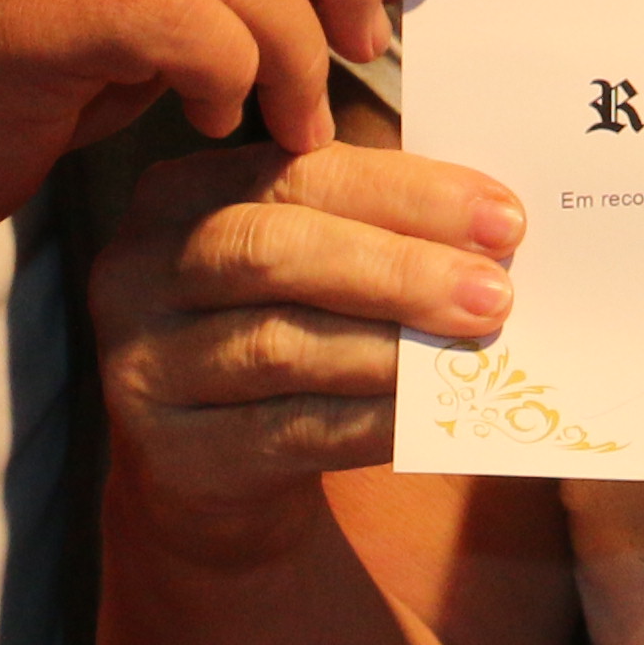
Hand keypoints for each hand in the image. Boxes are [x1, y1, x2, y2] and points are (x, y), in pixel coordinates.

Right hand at [96, 134, 523, 569]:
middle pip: (275, 250)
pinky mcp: (170, 455)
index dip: (406, 193)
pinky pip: (288, 431)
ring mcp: (143, 366)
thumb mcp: (306, 262)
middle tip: (495, 292)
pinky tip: (431, 413)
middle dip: (399, 268)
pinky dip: (371, 420)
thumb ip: (372, 229)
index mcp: (178, 195)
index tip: (504, 219)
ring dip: (390, 346)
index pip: (300, 175)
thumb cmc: (280, 328)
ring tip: (474, 348)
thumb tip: (494, 231)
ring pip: (279, 345)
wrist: (212, 469)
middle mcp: (139, 272)